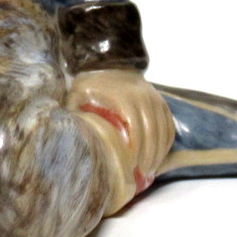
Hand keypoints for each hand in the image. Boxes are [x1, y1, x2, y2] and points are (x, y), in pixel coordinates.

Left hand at [66, 68, 173, 213]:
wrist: (104, 62)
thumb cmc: (88, 85)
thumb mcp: (77, 97)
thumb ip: (76, 117)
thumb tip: (68, 141)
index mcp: (121, 95)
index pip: (134, 125)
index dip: (135, 148)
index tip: (131, 166)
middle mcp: (141, 95)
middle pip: (151, 130)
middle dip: (148, 155)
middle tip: (142, 174)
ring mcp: (153, 97)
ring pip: (162, 129)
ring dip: (159, 152)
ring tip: (150, 170)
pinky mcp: (159, 100)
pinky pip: (168, 124)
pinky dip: (166, 141)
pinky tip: (158, 155)